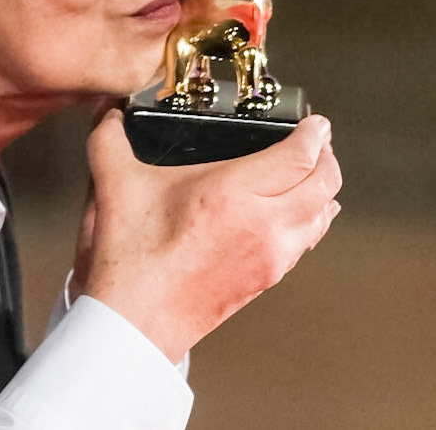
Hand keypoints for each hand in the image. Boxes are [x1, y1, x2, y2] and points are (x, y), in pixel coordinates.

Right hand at [77, 109, 340, 362]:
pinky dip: (312, 220)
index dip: (315, 133)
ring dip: (324, 190)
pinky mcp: (267, 278)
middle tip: (317, 141)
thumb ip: (109, 139)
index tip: (314, 121)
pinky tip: (297, 214)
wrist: (136, 321)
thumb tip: (108, 114)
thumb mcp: (114, 185)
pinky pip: (307, 242)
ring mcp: (270, 255)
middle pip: (325, 184)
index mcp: (232, 193)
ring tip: (313, 172)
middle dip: (327, 157)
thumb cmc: (131, 261)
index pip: (300, 157)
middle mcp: (263, 224)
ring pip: (323, 216)